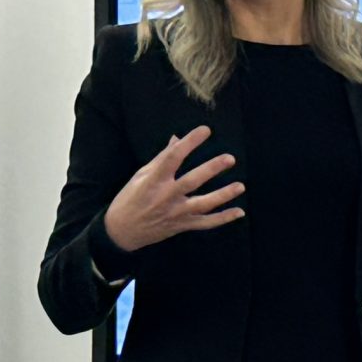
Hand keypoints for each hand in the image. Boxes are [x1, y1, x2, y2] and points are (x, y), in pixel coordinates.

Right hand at [102, 125, 244, 252]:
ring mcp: (175, 213)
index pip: (173, 157)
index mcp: (154, 180)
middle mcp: (166, 196)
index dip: (190, 142)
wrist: (121, 231)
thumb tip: (177, 138)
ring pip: (203, 204)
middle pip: (192, 181)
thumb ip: (162, 158)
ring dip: (223, 196)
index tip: (205, 130)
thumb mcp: (141, 175)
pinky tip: (239, 212)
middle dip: (211, 169)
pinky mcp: (181, 226)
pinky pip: (205, 223)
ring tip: (240, 186)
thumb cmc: (130, 198)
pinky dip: (222, 219)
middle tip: (229, 158)